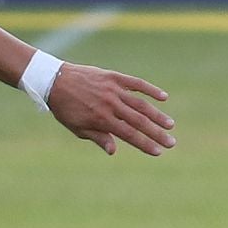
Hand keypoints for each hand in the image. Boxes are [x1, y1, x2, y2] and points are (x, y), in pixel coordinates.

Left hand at [47, 64, 175, 155]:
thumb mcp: (77, 127)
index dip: (145, 144)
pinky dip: (150, 90)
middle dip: (157, 133)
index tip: (158, 151)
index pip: (129, 134)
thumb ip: (98, 137)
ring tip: (170, 125)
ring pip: (141, 104)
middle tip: (172, 142)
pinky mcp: (113, 76)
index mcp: (101, 119)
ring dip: (157, 115)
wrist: (54, 79)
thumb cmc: (65, 107)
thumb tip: (114, 151)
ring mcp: (113, 89)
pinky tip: (164, 97)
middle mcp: (110, 104)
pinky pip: (136, 83)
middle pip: (139, 121)